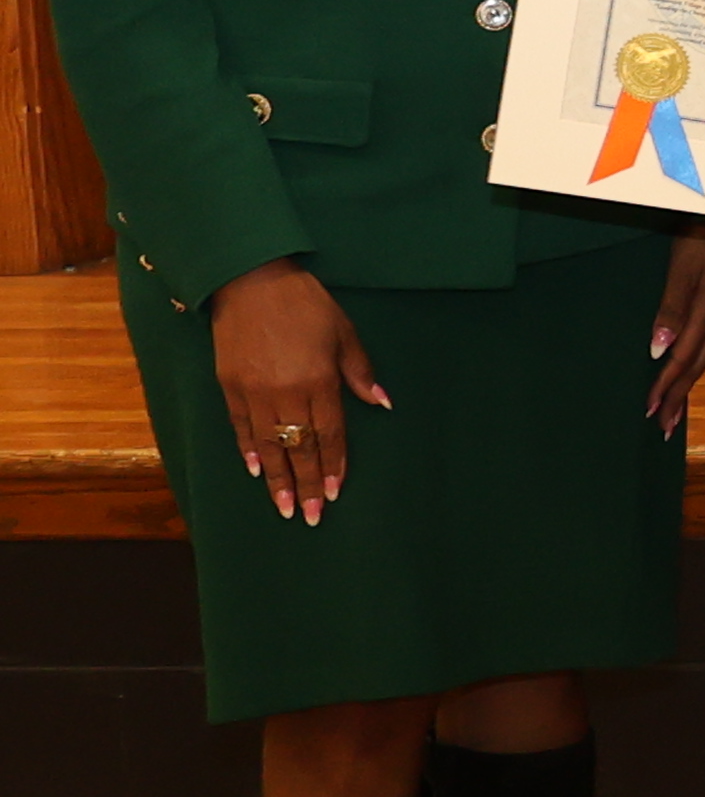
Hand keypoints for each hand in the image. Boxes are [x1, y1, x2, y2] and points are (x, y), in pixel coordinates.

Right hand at [209, 259, 384, 522]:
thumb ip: (360, 372)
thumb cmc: (305, 304)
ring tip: (285, 507)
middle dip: (308, 483)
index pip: (330, 434)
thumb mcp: (344, 332)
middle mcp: (286, 393)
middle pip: (300, 447)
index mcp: (318, 381)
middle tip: (312, 516)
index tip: (336, 492)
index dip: (334, 464)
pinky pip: (241, 426)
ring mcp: (254, 392)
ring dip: (277, 478)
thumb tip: (382, 403)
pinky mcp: (229, 385)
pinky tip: (255, 470)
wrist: (250, 281)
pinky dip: (249, 450)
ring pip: (269, 445)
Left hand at [644, 228, 704, 433]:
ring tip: (677, 414)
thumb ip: (672, 307)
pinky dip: (700, 365)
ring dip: (688, 387)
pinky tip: (695, 371)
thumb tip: (657, 351)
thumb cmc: (704, 236)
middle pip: (696, 367)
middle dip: (678, 399)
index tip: (651, 413)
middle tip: (664, 430)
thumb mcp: (683, 268)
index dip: (666, 387)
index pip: (683, 360)